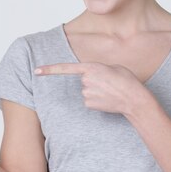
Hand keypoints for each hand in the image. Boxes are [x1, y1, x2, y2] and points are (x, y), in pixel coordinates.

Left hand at [34, 62, 152, 115]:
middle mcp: (86, 80)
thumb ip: (98, 70)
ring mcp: (86, 93)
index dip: (49, 70)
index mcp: (91, 67)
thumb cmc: (127, 80)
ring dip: (96, 91)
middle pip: (82, 80)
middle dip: (93, 81)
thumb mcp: (113, 67)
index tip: (36, 71)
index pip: (66, 68)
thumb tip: (92, 78)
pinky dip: (97, 100)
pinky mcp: (88, 104)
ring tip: (109, 91)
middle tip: (108, 83)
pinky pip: (88, 100)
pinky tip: (107, 99)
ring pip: (86, 90)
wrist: (134, 99)